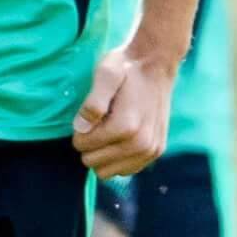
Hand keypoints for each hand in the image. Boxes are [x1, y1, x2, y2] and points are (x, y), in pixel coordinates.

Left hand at [72, 42, 176, 177]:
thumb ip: (93, 100)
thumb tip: (81, 128)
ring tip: (112, 129)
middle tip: (101, 121)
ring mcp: (150, 150)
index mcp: (125, 126)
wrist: (156, 65)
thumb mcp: (106, 73)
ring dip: (104, 153)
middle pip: (92, 162)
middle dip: (90, 144)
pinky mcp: (156, 152)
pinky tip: (122, 137)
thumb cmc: (126, 68)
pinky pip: (125, 171)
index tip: (90, 115)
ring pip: (107, 171)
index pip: (81, 146)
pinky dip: (118, 158)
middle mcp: (141, 143)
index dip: (79, 131)